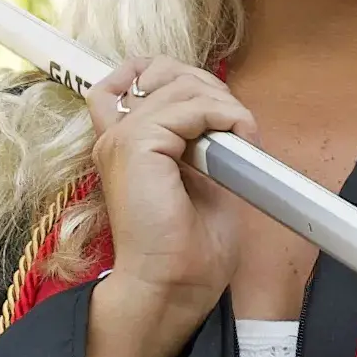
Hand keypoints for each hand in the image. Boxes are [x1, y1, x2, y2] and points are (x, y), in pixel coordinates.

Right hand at [82, 54, 246, 356]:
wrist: (173, 285)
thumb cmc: (187, 248)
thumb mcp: (201, 179)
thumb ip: (202, 140)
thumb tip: (228, 112)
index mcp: (124, 143)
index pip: (133, 74)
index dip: (173, 73)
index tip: (213, 106)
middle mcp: (116, 134)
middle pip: (163, 70)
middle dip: (210, 88)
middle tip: (235, 127)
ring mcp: (122, 136)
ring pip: (181, 85)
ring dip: (223, 105)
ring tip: (240, 139)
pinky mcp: (135, 143)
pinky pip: (190, 106)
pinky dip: (224, 116)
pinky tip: (237, 140)